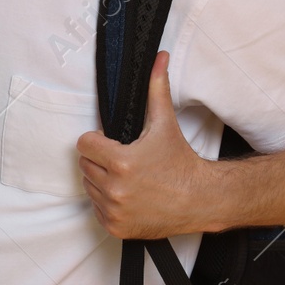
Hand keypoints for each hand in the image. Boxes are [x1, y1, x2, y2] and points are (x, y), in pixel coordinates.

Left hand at [76, 51, 215, 238]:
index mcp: (120, 162)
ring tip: (129, 178)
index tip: (113, 143)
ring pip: (89, 186)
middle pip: (85, 165)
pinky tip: (129, 195)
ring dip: (102, 180)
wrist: (201, 200)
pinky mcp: (116, 227)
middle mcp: (114, 189)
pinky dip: (107, 202)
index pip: (83, 144)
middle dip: (100, 159)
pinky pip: (96, 208)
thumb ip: (156, 89)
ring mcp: (114, 211)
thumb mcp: (165, 124)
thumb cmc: (181, 161)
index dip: (97, 141)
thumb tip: (158, 57)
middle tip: (124, 160)